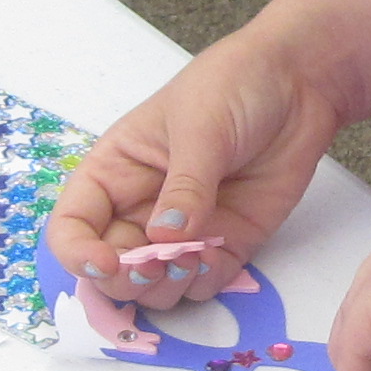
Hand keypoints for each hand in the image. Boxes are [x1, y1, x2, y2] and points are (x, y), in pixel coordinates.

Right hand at [46, 31, 342, 312]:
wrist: (297, 81)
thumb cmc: (233, 86)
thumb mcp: (200, 126)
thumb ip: (184, 184)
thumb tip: (166, 237)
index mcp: (115, 172)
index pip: (73, 225)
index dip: (77, 253)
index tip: (106, 264)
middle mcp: (141, 207)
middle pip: (110, 269)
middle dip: (126, 280)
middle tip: (157, 266)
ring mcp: (184, 230)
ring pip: (154, 287)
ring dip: (165, 288)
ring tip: (192, 259)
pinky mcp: (226, 242)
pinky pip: (203, 285)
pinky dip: (205, 284)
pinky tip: (217, 257)